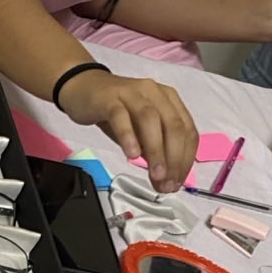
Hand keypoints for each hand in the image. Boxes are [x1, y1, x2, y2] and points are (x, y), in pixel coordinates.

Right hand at [57, 70, 197, 193]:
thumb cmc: (115, 111)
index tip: (177, 183)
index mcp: (169, 100)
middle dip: (174, 158)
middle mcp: (155, 93)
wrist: (84, 88)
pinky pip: (121, 116)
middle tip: (167, 184)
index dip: (185, 159)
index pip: (187, 131)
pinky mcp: (110, 99)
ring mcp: (132, 93)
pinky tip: (131, 155)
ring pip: (150, 120)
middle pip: (173, 125)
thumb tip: (164, 179)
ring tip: (155, 175)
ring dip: (156, 150)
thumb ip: (152, 150)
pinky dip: (128, 136)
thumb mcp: (140, 131)